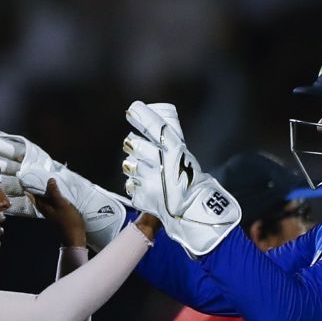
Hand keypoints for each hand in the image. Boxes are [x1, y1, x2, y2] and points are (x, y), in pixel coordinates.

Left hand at [0, 130, 130, 251]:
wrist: (74, 237)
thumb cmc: (68, 221)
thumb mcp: (63, 205)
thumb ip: (55, 193)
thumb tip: (49, 180)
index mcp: (43, 207)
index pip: (32, 194)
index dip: (27, 185)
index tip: (23, 176)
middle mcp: (44, 210)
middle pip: (36, 196)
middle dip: (33, 187)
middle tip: (31, 176)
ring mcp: (50, 213)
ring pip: (42, 200)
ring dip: (41, 192)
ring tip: (42, 182)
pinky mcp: (56, 215)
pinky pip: (50, 203)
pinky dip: (49, 196)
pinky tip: (53, 193)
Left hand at [122, 100, 239, 256]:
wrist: (193, 211)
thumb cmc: (192, 182)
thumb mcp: (184, 157)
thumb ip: (167, 148)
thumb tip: (147, 131)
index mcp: (175, 150)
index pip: (155, 126)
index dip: (141, 116)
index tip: (132, 110)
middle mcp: (160, 163)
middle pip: (133, 145)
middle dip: (134, 146)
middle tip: (138, 148)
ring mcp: (149, 181)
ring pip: (128, 165)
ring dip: (133, 167)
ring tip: (145, 171)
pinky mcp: (142, 196)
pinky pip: (130, 185)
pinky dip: (135, 185)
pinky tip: (146, 186)